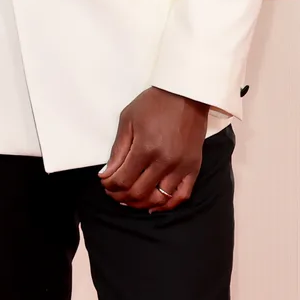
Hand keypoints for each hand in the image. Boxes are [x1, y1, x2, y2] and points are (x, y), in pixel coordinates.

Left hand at [98, 87, 208, 210]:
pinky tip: (154, 205)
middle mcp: (164, 161)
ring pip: (158, 199)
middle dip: (121, 196)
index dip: (110, 186)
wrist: (186, 94)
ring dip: (140, 203)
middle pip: (138, 192)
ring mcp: (181, 166)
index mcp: (145, 148)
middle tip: (113, 192)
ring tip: (130, 199)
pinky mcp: (193, 168)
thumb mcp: (128, 120)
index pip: (123, 180)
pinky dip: (167, 205)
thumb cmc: (153, 104)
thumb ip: (118, 150)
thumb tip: (106, 174)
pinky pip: (182, 195)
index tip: (105, 182)